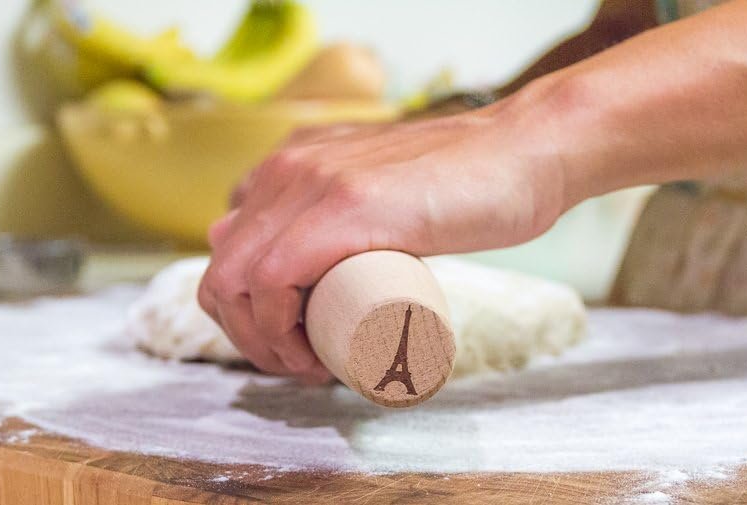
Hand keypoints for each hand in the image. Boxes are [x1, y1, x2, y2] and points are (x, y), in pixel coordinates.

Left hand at [198, 103, 564, 382]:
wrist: (523, 152)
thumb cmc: (468, 183)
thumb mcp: (382, 190)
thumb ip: (353, 203)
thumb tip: (333, 257)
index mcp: (290, 163)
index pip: (230, 251)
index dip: (248, 312)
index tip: (295, 345)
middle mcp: (286, 166)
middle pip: (223, 272)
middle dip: (247, 337)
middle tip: (300, 366)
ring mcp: (310, 181)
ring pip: (235, 281)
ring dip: (260, 344)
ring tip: (311, 368)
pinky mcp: (342, 206)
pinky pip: (272, 279)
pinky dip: (276, 332)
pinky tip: (309, 355)